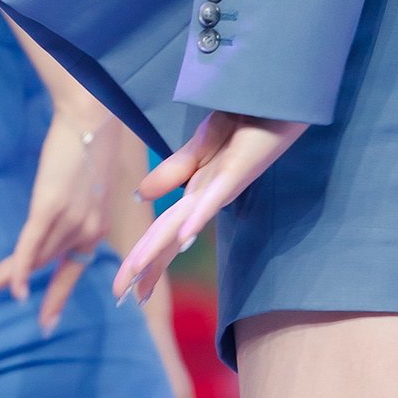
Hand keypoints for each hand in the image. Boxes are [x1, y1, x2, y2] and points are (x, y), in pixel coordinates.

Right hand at [0, 108, 120, 332]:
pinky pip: (31, 246)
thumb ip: (75, 210)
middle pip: (46, 265)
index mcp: (98, 226)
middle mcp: (88, 230)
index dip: (57, 296)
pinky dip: (19, 269)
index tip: (45, 322)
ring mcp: (70, 220)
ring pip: (35, 258)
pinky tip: (9, 287)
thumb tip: (54, 222)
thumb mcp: (89, 186)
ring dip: (7, 277)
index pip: (74, 269)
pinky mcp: (50, 207)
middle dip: (19, 285)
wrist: (90, 117)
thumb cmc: (89, 145)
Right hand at [113, 110, 308, 306]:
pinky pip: (213, 197)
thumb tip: (139, 196)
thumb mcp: (200, 144)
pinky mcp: (237, 171)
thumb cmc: (245, 119)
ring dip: (159, 252)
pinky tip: (183, 238)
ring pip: (183, 223)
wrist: (277, 97)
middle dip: (144, 268)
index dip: (142, 258)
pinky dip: (196, 218)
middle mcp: (209, 197)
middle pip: (168, 236)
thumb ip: (172, 171)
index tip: (122, 291)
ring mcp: (223, 187)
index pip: (162, 230)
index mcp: (198, 191)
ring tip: (140, 283)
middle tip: (120, 300)